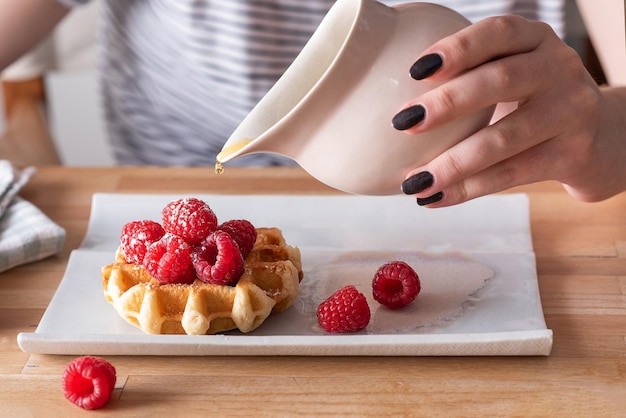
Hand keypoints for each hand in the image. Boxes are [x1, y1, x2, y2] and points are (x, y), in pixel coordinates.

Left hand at [394, 15, 625, 206]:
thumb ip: (471, 76)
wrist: (600, 138)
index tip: (415, 70)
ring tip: (414, 181)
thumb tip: (388, 96)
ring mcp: (571, 111)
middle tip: (404, 122)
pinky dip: (470, 189)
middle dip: (449, 102)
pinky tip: (435, 198)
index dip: (458, 48)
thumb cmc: (534, 103)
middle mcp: (559, 69)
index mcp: (536, 41)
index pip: (498, 33)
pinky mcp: (573, 154)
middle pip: (502, 80)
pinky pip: (514, 174)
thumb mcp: (515, 75)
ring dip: (454, 162)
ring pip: (506, 137)